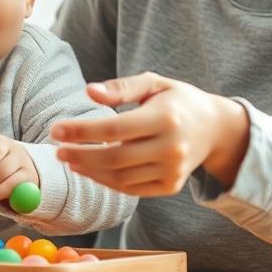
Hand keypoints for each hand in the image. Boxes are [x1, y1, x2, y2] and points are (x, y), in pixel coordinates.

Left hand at [48, 72, 249, 196]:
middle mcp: (171, 147)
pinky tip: (90, 169)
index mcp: (165, 118)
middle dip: (80, 155)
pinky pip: (131, 189)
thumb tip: (88, 91)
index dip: (81, 131)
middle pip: (115, 158)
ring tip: (70, 159)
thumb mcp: (154, 83)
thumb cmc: (177, 100)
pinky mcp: (171, 186)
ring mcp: (173, 171)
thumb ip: (120, 87)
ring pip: (121, 177)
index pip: (114, 129)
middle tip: (57, 150)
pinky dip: (107, 181)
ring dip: (90, 170)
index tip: (56, 129)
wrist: (215, 129)